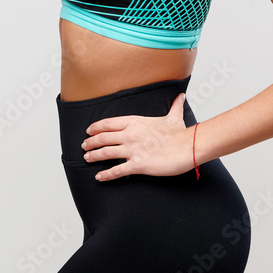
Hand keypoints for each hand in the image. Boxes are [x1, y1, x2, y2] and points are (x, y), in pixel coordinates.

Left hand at [80, 92, 194, 181]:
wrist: (188, 147)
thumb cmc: (180, 134)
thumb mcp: (174, 117)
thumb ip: (174, 106)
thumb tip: (181, 96)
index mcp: (135, 122)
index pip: (109, 123)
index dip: (96, 127)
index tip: (89, 130)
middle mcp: (130, 134)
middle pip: (103, 137)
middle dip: (91, 142)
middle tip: (84, 146)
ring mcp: (132, 149)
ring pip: (106, 153)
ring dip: (94, 156)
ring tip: (87, 158)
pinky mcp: (138, 164)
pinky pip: (117, 171)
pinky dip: (106, 175)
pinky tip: (99, 177)